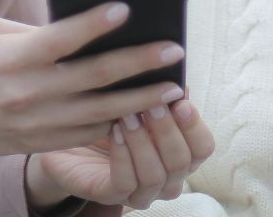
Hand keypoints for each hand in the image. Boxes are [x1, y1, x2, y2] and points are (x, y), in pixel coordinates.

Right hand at [0, 4, 187, 177]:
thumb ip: (32, 28)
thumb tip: (77, 24)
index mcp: (11, 57)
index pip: (61, 38)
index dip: (95, 22)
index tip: (126, 8)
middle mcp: (26, 92)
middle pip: (94, 77)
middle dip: (139, 63)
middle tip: (174, 49)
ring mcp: (34, 123)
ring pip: (100, 113)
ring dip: (141, 100)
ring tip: (173, 86)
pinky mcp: (37, 144)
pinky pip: (86, 135)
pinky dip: (116, 124)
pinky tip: (142, 113)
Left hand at [32, 93, 215, 208]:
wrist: (69, 134)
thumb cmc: (110, 115)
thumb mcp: (135, 100)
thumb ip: (159, 93)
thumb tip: (176, 78)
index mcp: (180, 153)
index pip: (203, 148)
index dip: (195, 126)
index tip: (180, 102)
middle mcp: (167, 178)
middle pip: (182, 162)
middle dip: (167, 131)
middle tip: (152, 104)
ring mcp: (141, 192)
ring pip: (155, 175)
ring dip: (142, 142)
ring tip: (128, 116)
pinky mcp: (112, 196)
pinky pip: (125, 183)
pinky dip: (122, 156)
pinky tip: (115, 132)